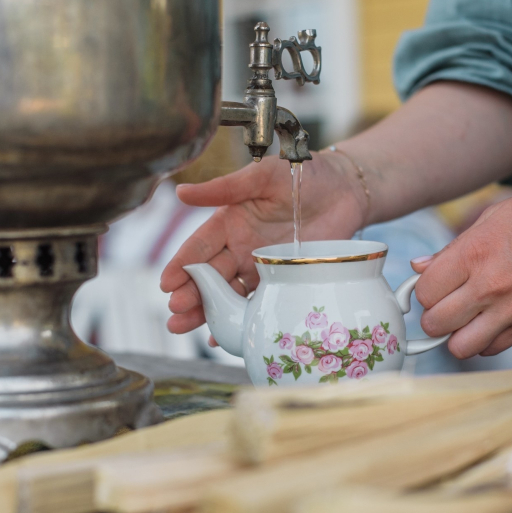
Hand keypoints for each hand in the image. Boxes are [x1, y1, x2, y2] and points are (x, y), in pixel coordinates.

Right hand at [161, 153, 365, 333]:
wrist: (345, 190)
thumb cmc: (302, 174)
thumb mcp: (263, 176)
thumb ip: (224, 188)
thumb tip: (180, 192)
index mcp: (229, 222)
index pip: (198, 247)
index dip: (181, 265)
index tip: (166, 284)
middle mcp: (240, 248)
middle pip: (208, 277)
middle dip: (190, 295)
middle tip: (175, 313)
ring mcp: (260, 267)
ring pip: (227, 295)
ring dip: (206, 313)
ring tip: (184, 327)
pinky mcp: (282, 281)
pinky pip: (256, 304)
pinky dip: (239, 321)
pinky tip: (224, 337)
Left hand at [411, 184, 511, 357]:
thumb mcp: (493, 217)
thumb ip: (452, 247)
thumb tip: (420, 266)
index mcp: (475, 253)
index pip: (425, 291)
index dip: (423, 291)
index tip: (432, 286)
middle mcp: (490, 286)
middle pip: (435, 323)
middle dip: (433, 316)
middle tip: (444, 304)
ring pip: (460, 347)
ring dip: (455, 335)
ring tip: (463, 319)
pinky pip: (492, 349)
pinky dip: (483, 342)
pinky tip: (487, 323)